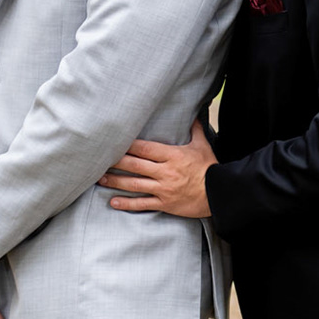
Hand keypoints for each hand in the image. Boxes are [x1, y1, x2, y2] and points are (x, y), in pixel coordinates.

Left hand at [100, 119, 214, 217]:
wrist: (220, 194)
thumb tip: (194, 114)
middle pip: (134, 165)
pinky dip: (127, 204)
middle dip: (115, 162)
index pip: (144, 148)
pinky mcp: (165, 204)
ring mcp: (163, 189)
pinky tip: (113, 202)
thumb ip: (195, 130)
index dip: (127, 145)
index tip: (113, 142)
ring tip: (100, 179)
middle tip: (98, 160)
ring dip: (115, 182)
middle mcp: (165, 172)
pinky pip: (142, 204)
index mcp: (172, 156)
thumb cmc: (210, 169)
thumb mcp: (203, 146)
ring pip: (134, 184)